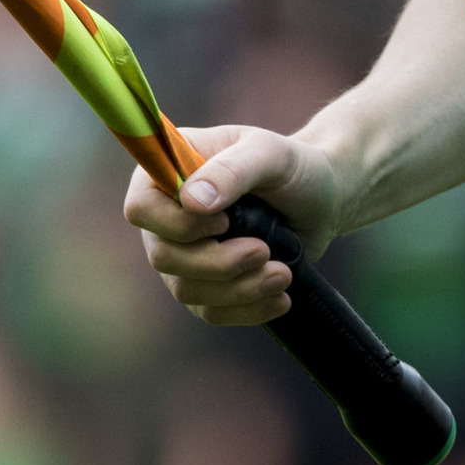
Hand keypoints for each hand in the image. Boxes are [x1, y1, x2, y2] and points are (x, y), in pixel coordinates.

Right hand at [122, 125, 347, 326]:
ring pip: (186, 290)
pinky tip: (280, 297)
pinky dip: (246, 309)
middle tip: (263, 251)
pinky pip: (210, 311)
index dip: (176, 224)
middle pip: (163, 256)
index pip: (141, 207)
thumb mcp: (270, 154)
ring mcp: (183, 253)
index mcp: (168, 171)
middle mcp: (166, 215)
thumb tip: (191, 202)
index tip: (224, 220)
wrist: (322, 199)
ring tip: (282, 274)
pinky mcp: (206, 284)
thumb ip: (231, 170)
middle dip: (217, 262)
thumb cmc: (293, 166)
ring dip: (238, 288)